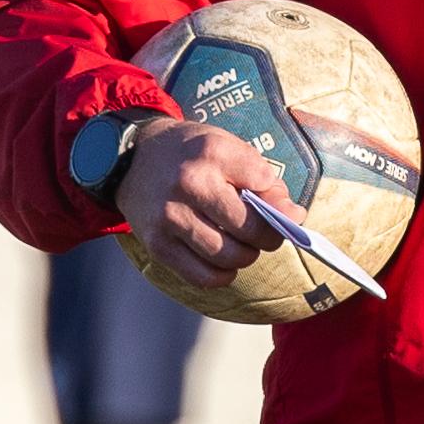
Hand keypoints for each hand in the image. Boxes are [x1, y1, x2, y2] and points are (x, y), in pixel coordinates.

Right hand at [113, 118, 301, 287]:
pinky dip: (222, 275)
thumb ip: (262, 178)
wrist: (130, 158)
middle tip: (267, 234)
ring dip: (246, 256)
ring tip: (243, 245)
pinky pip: (201, 276)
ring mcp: (170, 217)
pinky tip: (224, 262)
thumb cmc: (189, 154)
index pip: (263, 185)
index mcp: (211, 154)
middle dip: (269, 237)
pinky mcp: (157, 244)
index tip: (286, 210)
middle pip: (250, 229)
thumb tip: (293, 216)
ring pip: (228, 256)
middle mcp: (189, 185)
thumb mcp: (226, 147)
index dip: (282, 204)